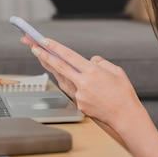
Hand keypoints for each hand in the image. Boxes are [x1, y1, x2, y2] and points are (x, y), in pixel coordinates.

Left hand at [19, 36, 142, 129]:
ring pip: (61, 78)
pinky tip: (67, 76)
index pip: (69, 56)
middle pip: (58, 67)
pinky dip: (69, 82)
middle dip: (43, 55)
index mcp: (92, 72)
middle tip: (32, 46)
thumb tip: (90, 62)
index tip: (43, 40)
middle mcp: (83, 83)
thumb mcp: (116, 71)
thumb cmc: (123, 93)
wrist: (125, 116)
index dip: (54, 47)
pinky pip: (71, 90)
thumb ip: (101, 63)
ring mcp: (79, 95)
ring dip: (51, 67)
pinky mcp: (79, 105)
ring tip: (41, 56)